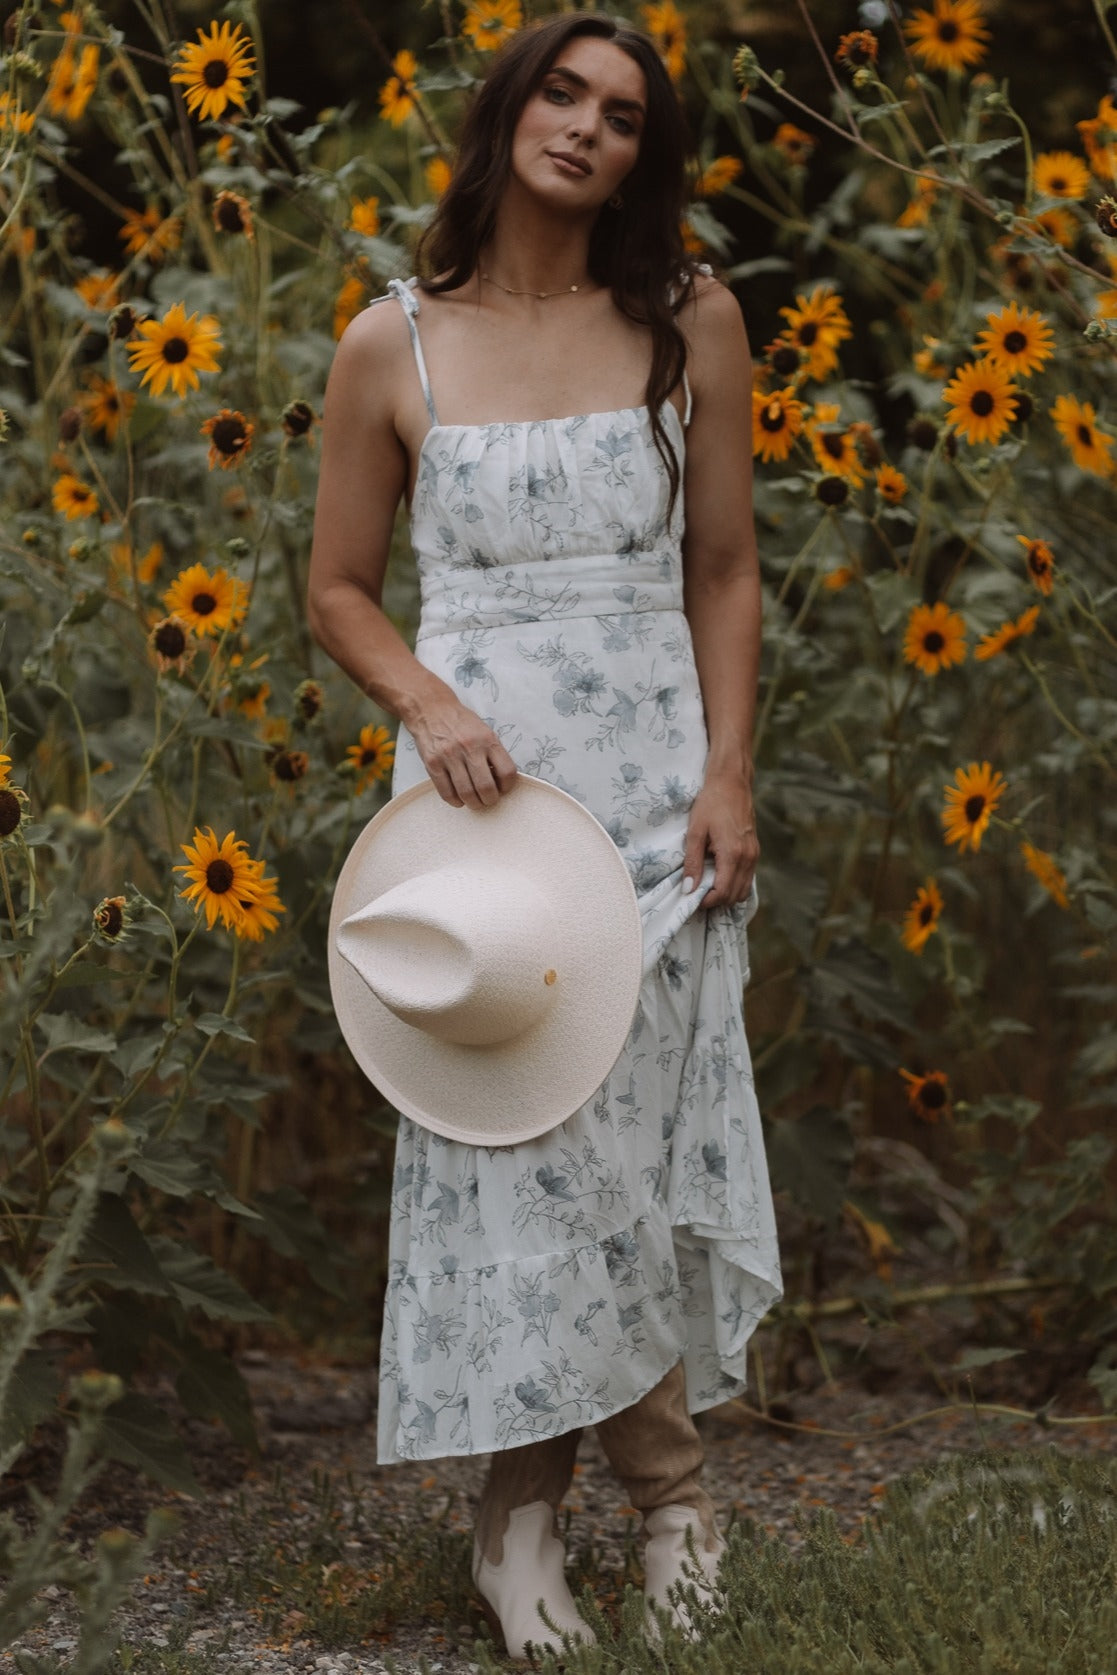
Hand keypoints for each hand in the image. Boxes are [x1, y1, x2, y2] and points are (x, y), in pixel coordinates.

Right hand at [409, 693, 517, 809]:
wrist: (431, 709)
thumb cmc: (461, 723)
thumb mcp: (484, 731)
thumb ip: (493, 753)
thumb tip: (501, 781)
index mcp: (487, 740)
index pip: (507, 772)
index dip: (507, 786)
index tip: (503, 789)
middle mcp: (469, 747)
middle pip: (486, 787)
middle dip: (490, 800)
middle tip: (488, 800)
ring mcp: (449, 756)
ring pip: (466, 793)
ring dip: (473, 803)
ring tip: (475, 802)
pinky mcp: (433, 764)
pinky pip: (446, 792)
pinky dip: (455, 801)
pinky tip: (459, 799)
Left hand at [682, 772, 758, 908]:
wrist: (731, 782)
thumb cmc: (711, 803)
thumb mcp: (695, 832)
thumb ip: (692, 862)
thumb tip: (688, 889)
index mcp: (732, 854)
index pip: (723, 892)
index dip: (707, 901)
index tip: (692, 898)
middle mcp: (748, 857)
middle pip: (735, 896)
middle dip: (717, 900)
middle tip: (698, 893)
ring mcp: (754, 854)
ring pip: (744, 890)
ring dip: (727, 894)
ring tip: (708, 885)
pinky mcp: (755, 850)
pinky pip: (748, 877)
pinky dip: (735, 883)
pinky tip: (719, 875)